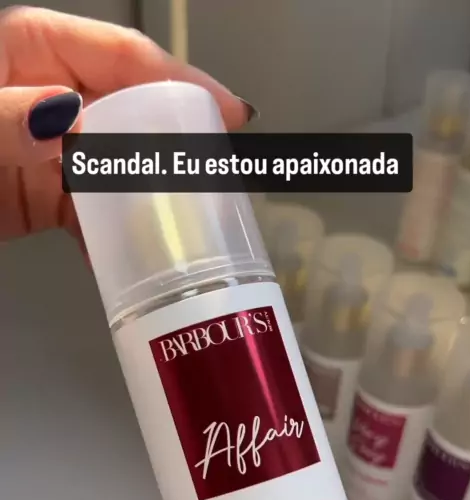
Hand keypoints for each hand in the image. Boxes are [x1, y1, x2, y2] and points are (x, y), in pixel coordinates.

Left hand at [0, 6, 250, 242]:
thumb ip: (4, 117)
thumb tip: (63, 111)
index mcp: (23, 51)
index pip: (117, 55)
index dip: (178, 82)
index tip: (223, 113)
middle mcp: (43, 95)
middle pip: (129, 111)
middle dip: (175, 144)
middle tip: (216, 176)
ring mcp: (44, 148)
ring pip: (117, 167)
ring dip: (151, 197)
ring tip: (190, 222)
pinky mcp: (40, 194)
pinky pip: (90, 210)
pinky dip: (112, 235)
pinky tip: (132, 254)